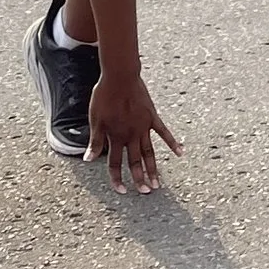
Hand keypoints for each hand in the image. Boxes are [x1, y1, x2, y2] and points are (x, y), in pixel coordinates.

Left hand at [86, 67, 179, 190]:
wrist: (120, 76)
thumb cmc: (104, 96)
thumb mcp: (95, 119)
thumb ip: (95, 141)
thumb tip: (88, 160)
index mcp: (115, 136)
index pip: (115, 163)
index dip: (117, 178)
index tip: (121, 191)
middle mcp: (131, 135)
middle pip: (135, 161)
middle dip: (140, 179)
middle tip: (146, 192)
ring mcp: (143, 127)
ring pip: (149, 152)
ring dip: (153, 169)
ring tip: (158, 183)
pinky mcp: (152, 117)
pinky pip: (164, 133)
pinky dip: (173, 143)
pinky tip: (180, 153)